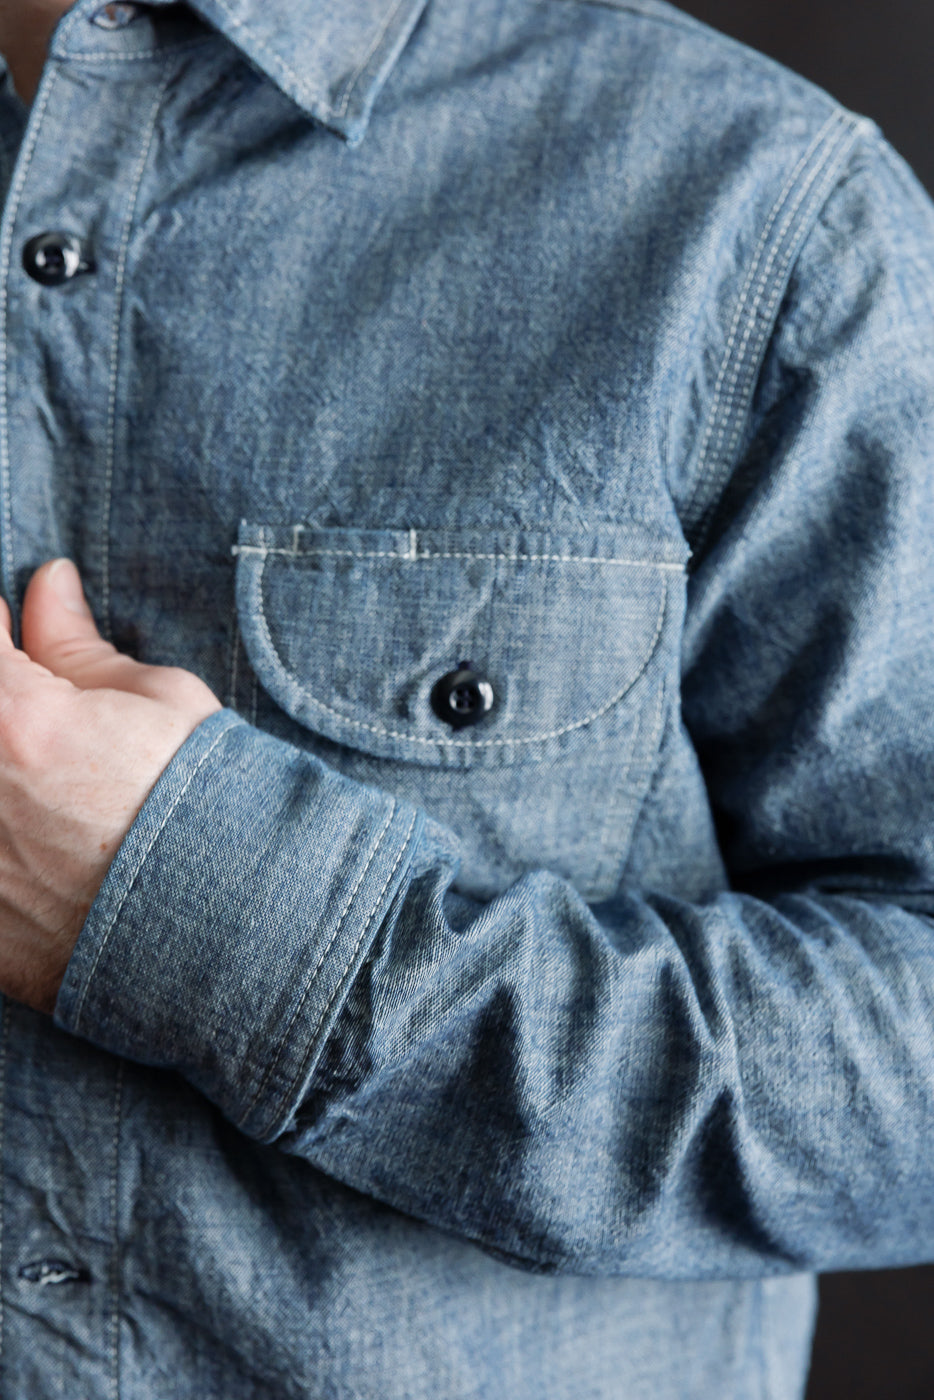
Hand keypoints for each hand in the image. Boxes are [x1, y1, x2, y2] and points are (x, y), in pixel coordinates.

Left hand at [0, 558, 221, 1014]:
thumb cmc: (209, 807)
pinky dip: (10, 844)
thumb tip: (48, 585)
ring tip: (58, 794)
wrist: (235, 934)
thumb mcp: (162, 704)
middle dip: (7, 707)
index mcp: (14, 721)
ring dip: (10, 772)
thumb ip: (78, 647)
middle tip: (43, 724)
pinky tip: (51, 849)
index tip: (10, 636)